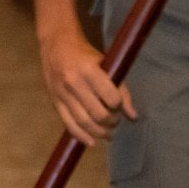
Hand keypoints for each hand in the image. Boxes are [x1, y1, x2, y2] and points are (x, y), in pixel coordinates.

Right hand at [38, 26, 136, 144]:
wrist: (57, 45)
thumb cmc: (86, 54)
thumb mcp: (106, 64)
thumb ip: (121, 88)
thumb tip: (133, 116)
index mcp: (89, 71)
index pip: (111, 97)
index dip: (119, 106)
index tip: (120, 106)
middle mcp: (74, 84)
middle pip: (98, 114)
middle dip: (111, 122)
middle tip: (116, 121)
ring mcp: (62, 95)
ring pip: (83, 123)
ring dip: (99, 132)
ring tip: (109, 134)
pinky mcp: (55, 103)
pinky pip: (69, 125)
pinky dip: (82, 136)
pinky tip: (92, 142)